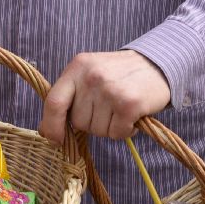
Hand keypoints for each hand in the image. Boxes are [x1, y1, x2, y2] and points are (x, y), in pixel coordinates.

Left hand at [39, 50, 169, 143]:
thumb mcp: (90, 73)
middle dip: (92, 122)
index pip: (53, 102)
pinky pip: (117, 133)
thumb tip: (46, 131)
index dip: (51, 125)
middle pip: (78, 121)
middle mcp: (91, 76)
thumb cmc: (120, 74)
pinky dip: (126, 130)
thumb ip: (68, 97)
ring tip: (121, 108)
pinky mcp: (128, 103)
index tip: (55, 139)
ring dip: (110, 127)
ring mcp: (110, 89)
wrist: (158, 64)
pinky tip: (132, 115)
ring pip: (98, 131)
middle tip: (109, 107)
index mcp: (77, 67)